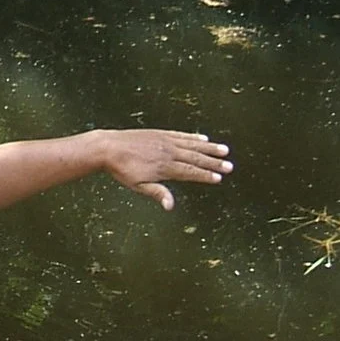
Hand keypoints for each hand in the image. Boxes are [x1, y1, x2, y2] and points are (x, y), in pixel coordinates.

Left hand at [99, 129, 233, 210]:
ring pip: (192, 145)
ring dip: (209, 148)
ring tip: (224, 150)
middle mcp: (169, 152)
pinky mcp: (161, 133)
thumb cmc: (122, 169)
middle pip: (196, 158)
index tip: (219, 178)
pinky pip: (181, 135)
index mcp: (165, 167)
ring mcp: (166, 141)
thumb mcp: (138, 186)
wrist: (109, 147)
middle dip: (213, 163)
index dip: (205, 175)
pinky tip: (203, 138)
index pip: (190, 172)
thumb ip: (157, 193)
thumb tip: (170, 206)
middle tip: (230, 166)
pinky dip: (194, 137)